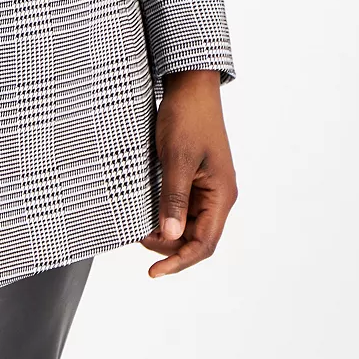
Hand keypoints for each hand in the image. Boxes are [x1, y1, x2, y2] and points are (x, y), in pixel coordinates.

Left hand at [141, 69, 237, 277]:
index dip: (179, 261)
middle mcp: (218, 196)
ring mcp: (207, 187)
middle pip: (195, 237)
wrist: (189, 86)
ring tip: (137, 226)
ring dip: (165, 229)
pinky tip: (145, 210)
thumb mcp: (177, 159)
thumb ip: (174, 198)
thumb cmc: (187, 118)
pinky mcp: (195, 177)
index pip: (204, 244)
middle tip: (136, 236)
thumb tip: (169, 235)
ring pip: (187, 222)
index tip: (153, 272)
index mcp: (222, 195)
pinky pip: (181, 205)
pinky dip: (164, 212)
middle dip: (167, 244)